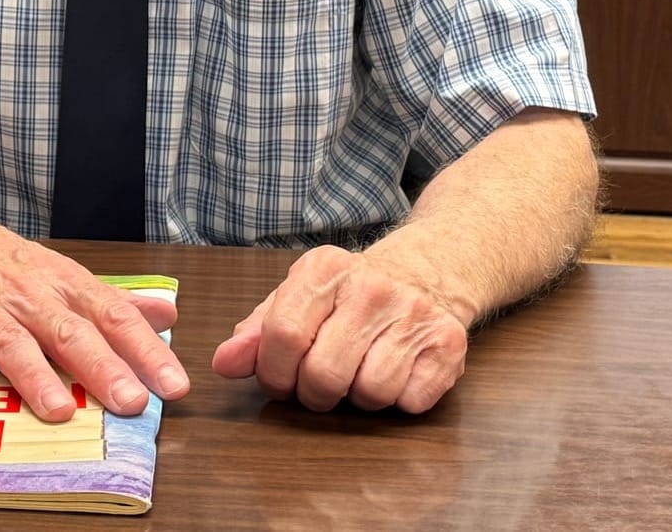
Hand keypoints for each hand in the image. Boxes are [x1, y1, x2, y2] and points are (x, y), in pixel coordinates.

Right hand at [0, 201, 188, 423]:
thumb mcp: (56, 270)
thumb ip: (109, 299)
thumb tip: (167, 315)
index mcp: (60, 283)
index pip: (111, 315)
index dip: (145, 349)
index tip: (174, 384)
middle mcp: (27, 296)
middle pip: (70, 333)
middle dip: (103, 368)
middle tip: (132, 403)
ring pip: (15, 345)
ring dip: (38, 378)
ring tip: (62, 410)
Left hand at [210, 244, 468, 412]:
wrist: (428, 272)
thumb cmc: (350, 294)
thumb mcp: (298, 297)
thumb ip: (256, 332)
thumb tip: (223, 364)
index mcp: (324, 269)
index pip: (283, 334)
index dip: (274, 373)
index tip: (280, 381)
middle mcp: (371, 287)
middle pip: (324, 374)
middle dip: (314, 394)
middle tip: (321, 383)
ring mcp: (413, 314)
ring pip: (369, 393)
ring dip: (358, 397)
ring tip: (360, 371)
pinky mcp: (448, 344)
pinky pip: (409, 402)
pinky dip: (398, 400)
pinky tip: (397, 371)